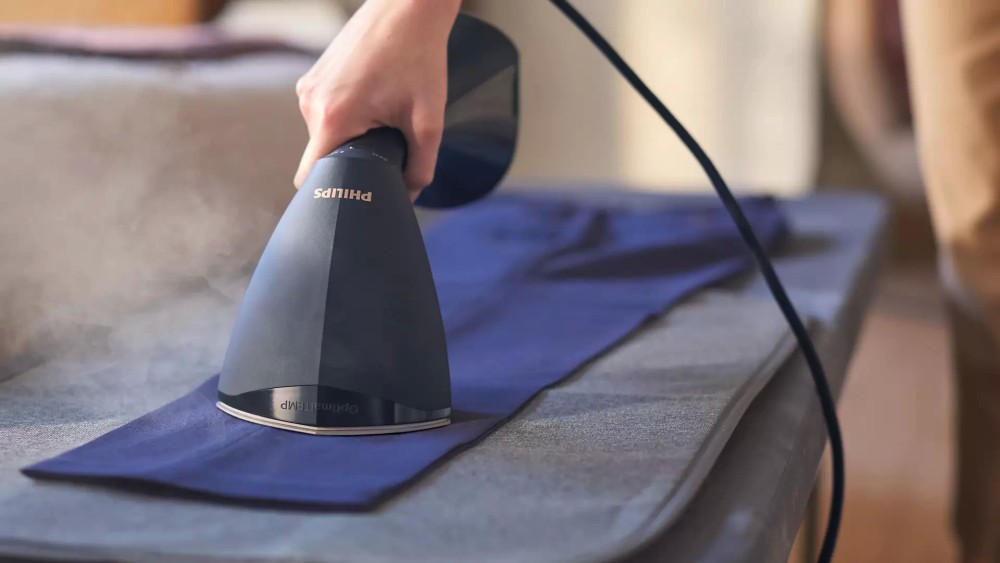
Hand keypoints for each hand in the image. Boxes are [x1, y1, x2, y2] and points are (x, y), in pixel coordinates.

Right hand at [294, 0, 461, 197]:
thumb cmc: (419, 58)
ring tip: (383, 118)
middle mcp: (310, 103)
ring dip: (350, 137)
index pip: (311, 177)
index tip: (353, 198)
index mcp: (332, 118)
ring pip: (324, 134)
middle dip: (350, 163)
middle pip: (322, 157)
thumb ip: (420, 167)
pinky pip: (324, 112)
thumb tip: (409, 195)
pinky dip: (346, 118)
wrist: (409, 7)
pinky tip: (374, 102)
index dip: (330, 194)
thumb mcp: (428, 121)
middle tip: (385, 152)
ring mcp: (309, 87)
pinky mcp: (314, 76)